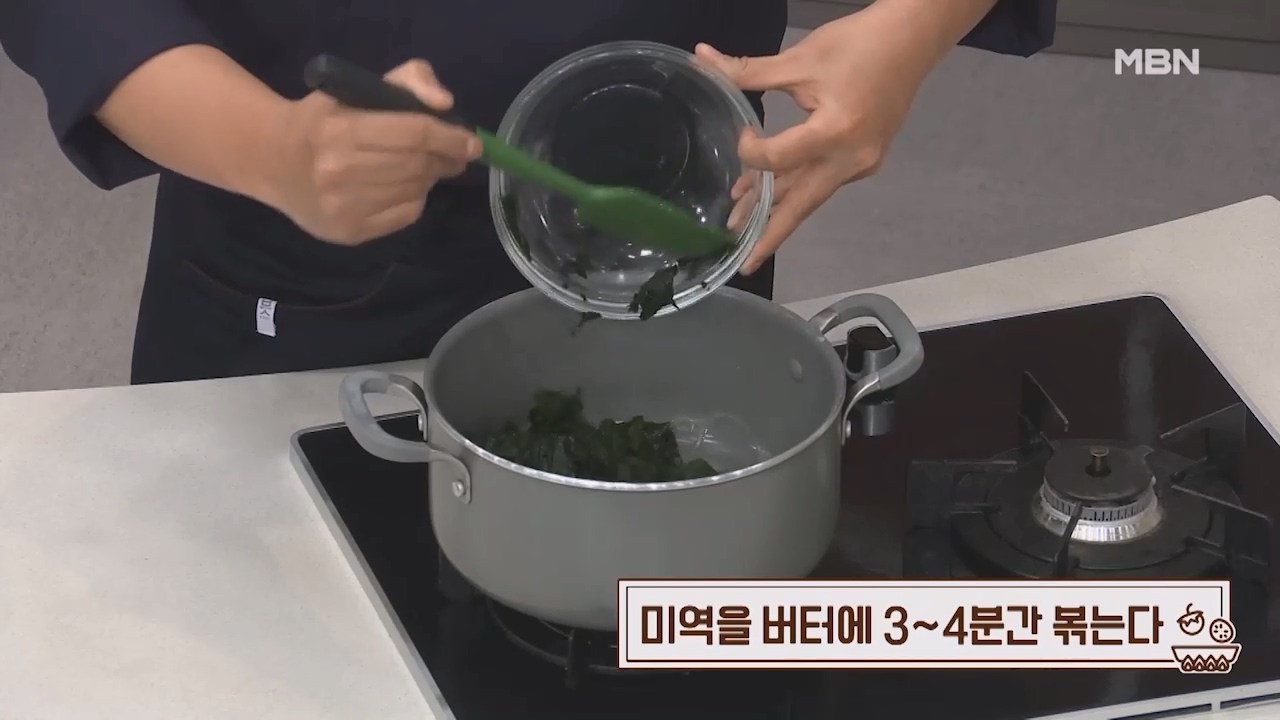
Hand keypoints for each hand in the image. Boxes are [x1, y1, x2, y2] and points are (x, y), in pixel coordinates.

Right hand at [267, 59, 480, 244]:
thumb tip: (444, 103)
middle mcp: (339, 171)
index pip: (415, 133)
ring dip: (430, 178)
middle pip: (419, 165)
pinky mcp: (349, 232)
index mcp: (341, 129)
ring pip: (415, 191)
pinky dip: (415, 199)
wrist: (273, 160)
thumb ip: (408, 81)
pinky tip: (403, 187)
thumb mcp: (359, 88)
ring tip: (424, 167)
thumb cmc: (323, 118)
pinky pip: (405, 215)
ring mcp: (343, 206)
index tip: (472, 142)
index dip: (451, 137)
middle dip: (446, 159)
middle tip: (455, 155)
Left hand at [697, 5, 943, 273]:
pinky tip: (769, 191)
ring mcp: (861, 164)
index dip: (751, 153)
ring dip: (775, 208)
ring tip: (740, 226)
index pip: (779, 160)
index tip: (740, 133)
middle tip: (742, 264)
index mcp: (835, 133)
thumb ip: (748, 70)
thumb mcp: (800, 58)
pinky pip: (822, 180)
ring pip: (809, 194)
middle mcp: (850, 159)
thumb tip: (701, 57)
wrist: (913, 39)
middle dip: (768, 235)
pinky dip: (794, 186)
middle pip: (801, 205)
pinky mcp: (864, 160)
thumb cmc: (858, 43)